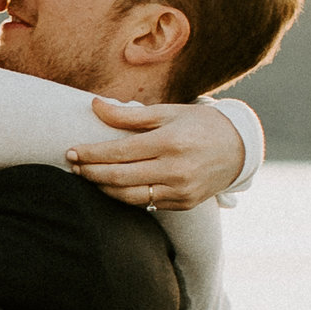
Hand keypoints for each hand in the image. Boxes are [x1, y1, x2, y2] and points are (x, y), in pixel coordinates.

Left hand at [64, 97, 244, 209]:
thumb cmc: (200, 124)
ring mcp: (180, 191)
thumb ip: (128, 114)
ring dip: (102, 188)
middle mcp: (175, 169)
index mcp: (170, 142)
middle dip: (90, 173)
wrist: (239, 149)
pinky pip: (145, 203)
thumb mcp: (167, 112)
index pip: (119, 152)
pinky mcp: (183, 204)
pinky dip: (125, 196)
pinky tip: (112, 187)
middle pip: (118, 177)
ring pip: (128, 196)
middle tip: (72, 166)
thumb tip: (95, 105)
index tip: (70, 151)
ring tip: (87, 177)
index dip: (90, 154)